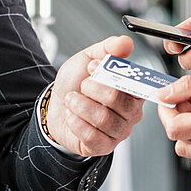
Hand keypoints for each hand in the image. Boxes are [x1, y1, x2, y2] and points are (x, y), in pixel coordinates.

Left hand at [46, 35, 144, 156]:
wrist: (56, 104)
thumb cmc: (77, 83)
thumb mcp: (89, 57)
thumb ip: (108, 48)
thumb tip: (126, 43)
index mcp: (133, 89)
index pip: (134, 83)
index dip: (110, 73)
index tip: (93, 66)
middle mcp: (131, 112)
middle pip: (117, 99)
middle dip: (91, 88)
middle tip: (82, 85)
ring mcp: (119, 131)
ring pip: (103, 118)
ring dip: (80, 105)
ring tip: (73, 100)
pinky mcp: (104, 146)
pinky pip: (92, 136)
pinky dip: (76, 122)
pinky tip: (72, 116)